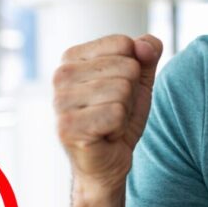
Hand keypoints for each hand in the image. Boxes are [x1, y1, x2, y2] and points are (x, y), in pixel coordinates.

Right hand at [53, 34, 162, 198]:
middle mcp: (60, 75)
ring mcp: (60, 101)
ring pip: (123, 90)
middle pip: (127, 67)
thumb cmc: (119, 118)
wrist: (107, 163)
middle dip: (131, 94)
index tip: (117, 91)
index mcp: (72, 57)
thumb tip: (146, 46)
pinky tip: (105, 136)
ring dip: (126, 112)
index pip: (124, 43)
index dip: (133, 70)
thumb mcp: (139, 80)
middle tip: (115, 112)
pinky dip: (119, 128)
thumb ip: (148, 52)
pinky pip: (116, 113)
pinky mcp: (67, 126)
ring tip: (109, 124)